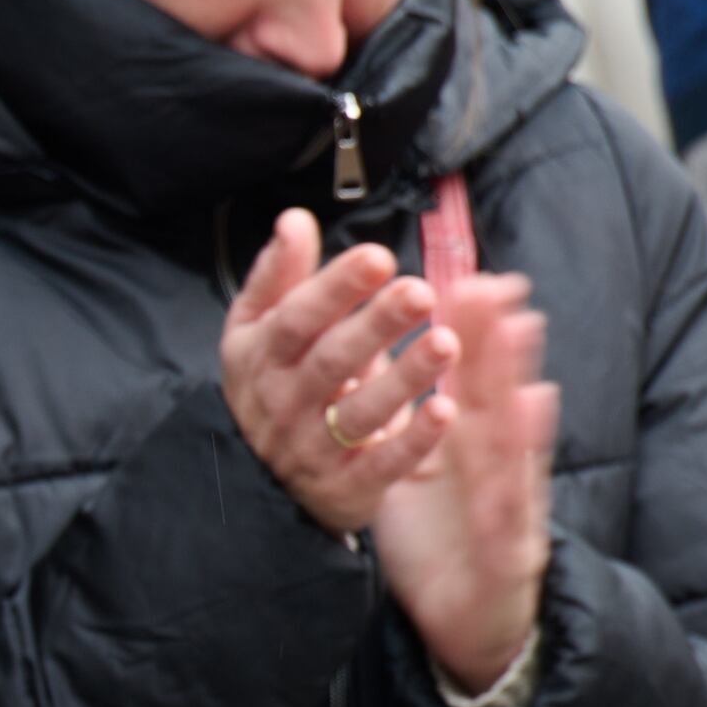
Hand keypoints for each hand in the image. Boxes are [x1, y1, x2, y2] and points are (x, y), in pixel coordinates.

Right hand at [221, 208, 459, 536]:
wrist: (259, 477)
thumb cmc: (272, 385)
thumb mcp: (260, 330)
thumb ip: (280, 276)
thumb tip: (295, 220)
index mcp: (260, 356)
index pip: (295, 318)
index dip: (334, 288)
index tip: (378, 257)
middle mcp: (280, 402)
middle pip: (330, 361)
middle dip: (375, 326)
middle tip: (420, 292)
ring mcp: (310, 447)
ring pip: (358, 411)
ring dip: (403, 377)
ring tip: (446, 343)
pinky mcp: (342, 486)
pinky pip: (380, 463)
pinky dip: (413, 440)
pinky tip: (446, 409)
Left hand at [376, 269, 556, 696]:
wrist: (464, 623)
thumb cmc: (439, 538)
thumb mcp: (413, 471)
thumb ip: (406, 420)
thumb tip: (375, 363)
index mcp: (462, 448)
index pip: (464, 382)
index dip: (466, 333)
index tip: (464, 276)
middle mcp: (491, 466)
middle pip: (494, 396)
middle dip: (494, 340)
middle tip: (495, 282)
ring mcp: (506, 503)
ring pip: (512, 438)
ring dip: (516, 383)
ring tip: (518, 331)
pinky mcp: (509, 548)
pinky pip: (511, 503)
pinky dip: (519, 465)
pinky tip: (530, 419)